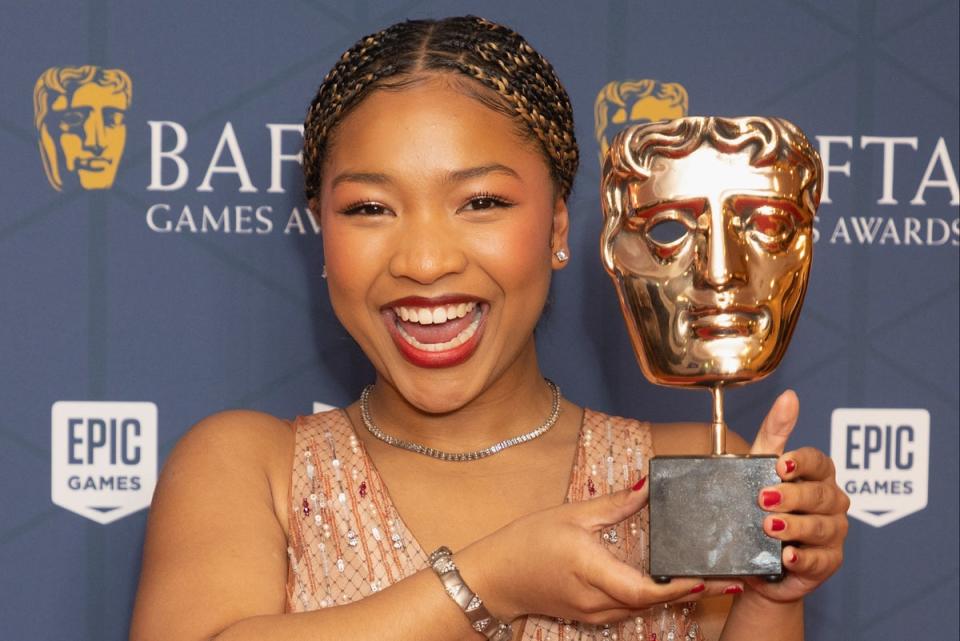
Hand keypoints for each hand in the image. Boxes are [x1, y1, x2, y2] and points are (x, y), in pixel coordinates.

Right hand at [461, 481, 743, 624]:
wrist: (494, 578)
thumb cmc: (526, 543)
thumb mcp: (570, 514)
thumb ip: (614, 503)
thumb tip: (647, 486)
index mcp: (590, 570)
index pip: (644, 588)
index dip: (680, 587)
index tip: (710, 577)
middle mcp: (595, 599)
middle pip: (652, 601)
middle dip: (691, 591)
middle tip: (729, 577)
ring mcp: (593, 613)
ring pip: (643, 608)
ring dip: (675, 596)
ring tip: (709, 580)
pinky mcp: (590, 616)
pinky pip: (628, 609)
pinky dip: (652, 598)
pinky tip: (670, 585)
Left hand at [746, 390, 849, 601]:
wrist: (755, 556)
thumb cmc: (760, 504)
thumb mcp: (759, 466)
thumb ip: (775, 433)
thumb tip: (789, 396)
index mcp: (817, 475)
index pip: (819, 462)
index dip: (802, 462)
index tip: (780, 465)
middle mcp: (831, 501)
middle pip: (819, 495)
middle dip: (793, 496)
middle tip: (764, 499)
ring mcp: (833, 532)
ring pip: (821, 527)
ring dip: (796, 527)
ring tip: (770, 527)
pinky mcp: (828, 562)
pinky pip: (821, 560)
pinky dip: (805, 559)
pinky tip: (789, 557)